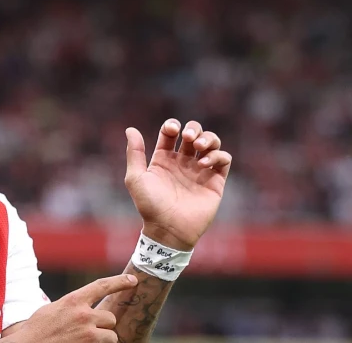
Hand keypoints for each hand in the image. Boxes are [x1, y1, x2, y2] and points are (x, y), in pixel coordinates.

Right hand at [9, 274, 137, 342]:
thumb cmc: (37, 329)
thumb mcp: (53, 309)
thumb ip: (72, 305)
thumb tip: (84, 306)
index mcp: (73, 300)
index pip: (102, 286)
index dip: (119, 282)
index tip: (133, 281)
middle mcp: (83, 315)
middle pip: (110, 317)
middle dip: (104, 325)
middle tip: (90, 329)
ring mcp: (88, 334)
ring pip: (111, 335)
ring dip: (103, 338)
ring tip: (86, 339)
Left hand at [124, 119, 231, 250]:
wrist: (169, 229)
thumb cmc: (150, 206)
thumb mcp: (136, 178)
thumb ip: (135, 153)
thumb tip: (130, 129)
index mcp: (164, 159)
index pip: (171, 133)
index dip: (172, 125)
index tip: (172, 129)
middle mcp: (183, 162)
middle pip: (194, 133)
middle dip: (193, 128)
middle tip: (188, 137)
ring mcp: (200, 171)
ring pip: (211, 143)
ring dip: (208, 138)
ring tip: (199, 147)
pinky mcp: (215, 181)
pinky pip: (224, 160)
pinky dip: (218, 155)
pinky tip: (204, 164)